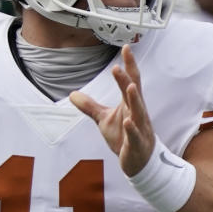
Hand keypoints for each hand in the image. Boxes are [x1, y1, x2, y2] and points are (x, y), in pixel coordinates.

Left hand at [69, 44, 155, 175]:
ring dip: (134, 98)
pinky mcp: (138, 143)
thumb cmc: (124, 137)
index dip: (129, 65)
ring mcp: (140, 128)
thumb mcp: (104, 120)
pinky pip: (135, 135)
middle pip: (134, 92)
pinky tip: (128, 121)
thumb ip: (90, 106)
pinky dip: (132, 128)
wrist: (139, 163)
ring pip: (138, 111)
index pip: (131, 80)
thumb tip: (72, 94)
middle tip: (119, 66)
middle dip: (127, 79)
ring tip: (129, 86)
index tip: (126, 48)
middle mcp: (137, 112)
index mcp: (130, 104)